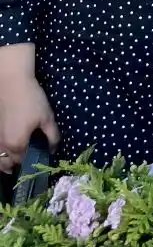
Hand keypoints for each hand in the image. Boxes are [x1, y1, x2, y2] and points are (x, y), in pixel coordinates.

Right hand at [0, 46, 58, 172]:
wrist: (11, 82)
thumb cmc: (31, 100)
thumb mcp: (47, 118)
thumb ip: (52, 136)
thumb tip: (54, 148)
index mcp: (16, 144)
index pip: (20, 162)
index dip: (28, 163)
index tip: (34, 161)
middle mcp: (1, 144)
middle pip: (3, 163)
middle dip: (12, 165)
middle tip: (21, 164)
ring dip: (2, 160)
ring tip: (11, 160)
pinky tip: (5, 147)